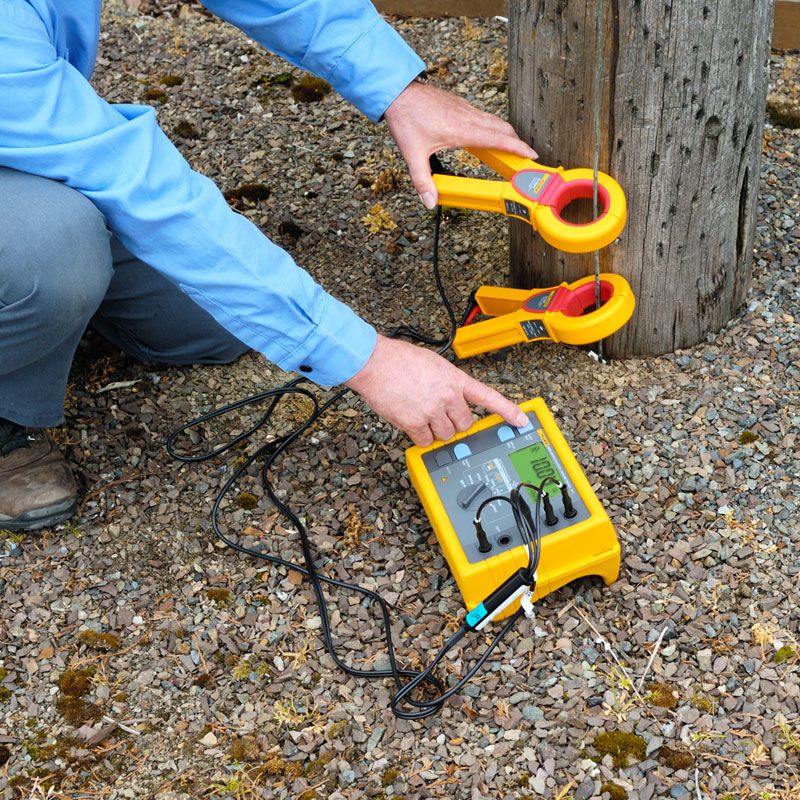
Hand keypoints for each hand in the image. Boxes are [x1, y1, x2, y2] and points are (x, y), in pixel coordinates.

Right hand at [345, 335, 527, 445]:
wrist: (374, 363)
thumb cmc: (399, 359)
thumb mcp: (434, 365)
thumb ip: (447, 384)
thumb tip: (452, 402)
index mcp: (455, 379)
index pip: (489, 397)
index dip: (508, 411)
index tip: (521, 421)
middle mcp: (448, 396)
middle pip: (465, 423)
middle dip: (455, 423)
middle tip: (440, 414)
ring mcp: (432, 411)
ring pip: (446, 435)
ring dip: (436, 430)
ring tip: (421, 414)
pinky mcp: (414, 424)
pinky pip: (425, 441)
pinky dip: (420, 437)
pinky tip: (412, 422)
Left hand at [383, 81, 537, 208]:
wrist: (397, 91)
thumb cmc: (406, 118)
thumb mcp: (413, 154)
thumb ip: (422, 181)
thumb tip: (430, 201)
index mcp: (462, 129)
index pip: (498, 138)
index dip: (518, 147)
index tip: (532, 154)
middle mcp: (467, 116)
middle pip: (501, 128)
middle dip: (516, 142)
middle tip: (524, 156)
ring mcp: (464, 108)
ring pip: (493, 120)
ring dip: (504, 133)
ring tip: (509, 147)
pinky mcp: (459, 104)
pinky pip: (482, 116)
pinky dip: (491, 126)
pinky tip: (484, 135)